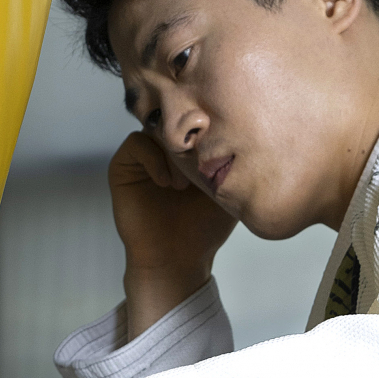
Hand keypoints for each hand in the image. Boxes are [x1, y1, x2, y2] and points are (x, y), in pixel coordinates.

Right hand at [109, 132, 236, 336]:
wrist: (176, 259)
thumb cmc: (204, 229)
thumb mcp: (229, 190)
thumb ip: (236, 162)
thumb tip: (254, 133)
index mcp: (190, 149)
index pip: (196, 119)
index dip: (209, 124)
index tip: (222, 141)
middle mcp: (165, 148)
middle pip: (174, 117)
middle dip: (190, 136)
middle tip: (204, 159)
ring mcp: (144, 155)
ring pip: (156, 128)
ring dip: (173, 151)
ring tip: (184, 183)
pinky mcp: (123, 166)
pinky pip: (136, 143)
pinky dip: (154, 159)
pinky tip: (168, 183)